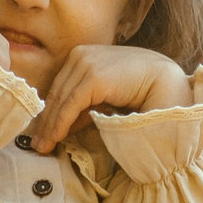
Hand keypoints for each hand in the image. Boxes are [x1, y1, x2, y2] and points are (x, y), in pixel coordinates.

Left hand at [29, 44, 192, 149]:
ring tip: (43, 147)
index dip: (50, 111)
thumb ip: (85, 106)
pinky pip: (70, 106)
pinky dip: (60, 124)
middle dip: (46, 121)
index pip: (60, 87)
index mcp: (82, 55)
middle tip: (38, 144)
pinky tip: (55, 139)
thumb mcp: (104, 97)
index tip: (42, 132)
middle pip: (56, 93)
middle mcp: (80, 55)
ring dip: (50, 127)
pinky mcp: (92, 77)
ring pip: (61, 101)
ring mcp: (85, 64)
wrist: (164, 80)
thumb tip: (63, 125)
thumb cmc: (139, 88)